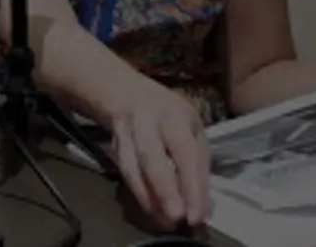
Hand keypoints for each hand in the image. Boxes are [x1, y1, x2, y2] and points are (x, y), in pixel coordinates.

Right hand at [108, 80, 209, 231]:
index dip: (191, 185)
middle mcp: (147, 123)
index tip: (197, 215)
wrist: (126, 94)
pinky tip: (149, 210)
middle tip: (176, 218)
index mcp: (174, 116)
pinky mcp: (113, 146)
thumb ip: (198, 158)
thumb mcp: (191, 124)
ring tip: (163, 222)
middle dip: (165, 191)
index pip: (184, 153)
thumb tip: (203, 200)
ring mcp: (126, 134)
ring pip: (132, 167)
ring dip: (147, 197)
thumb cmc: (169, 114)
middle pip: (152, 158)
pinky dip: (138, 193)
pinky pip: (124, 172)